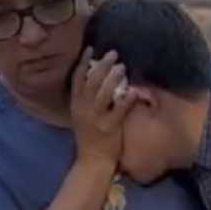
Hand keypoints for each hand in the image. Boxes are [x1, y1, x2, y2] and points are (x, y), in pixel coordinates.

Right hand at [70, 47, 135, 165]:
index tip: (90, 49)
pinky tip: (134, 90)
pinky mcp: (110, 127)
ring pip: (104, 93)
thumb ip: (87, 99)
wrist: (92, 161)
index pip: (76, 79)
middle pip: (91, 82)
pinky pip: (119, 110)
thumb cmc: (90, 136)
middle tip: (113, 54)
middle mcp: (84, 109)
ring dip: (113, 78)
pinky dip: (127, 99)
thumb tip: (98, 77)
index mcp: (76, 105)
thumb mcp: (82, 115)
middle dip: (102, 65)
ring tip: (122, 66)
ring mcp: (96, 118)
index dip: (82, 62)